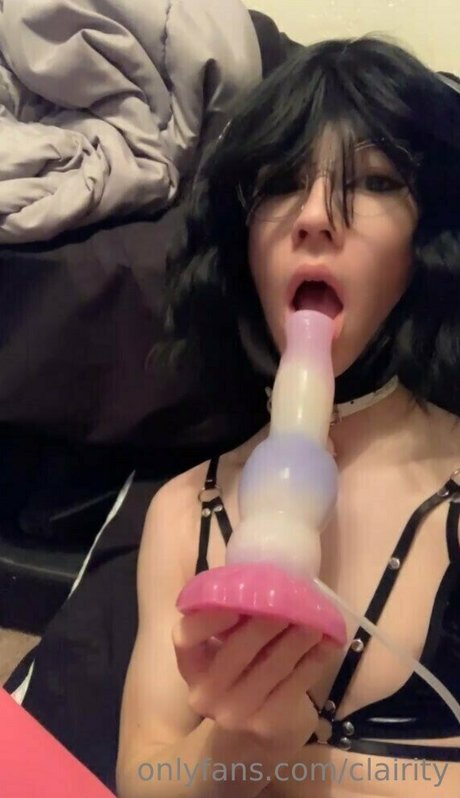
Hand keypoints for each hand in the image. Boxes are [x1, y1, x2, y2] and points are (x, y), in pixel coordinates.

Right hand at [173, 609, 338, 757]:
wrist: (257, 729)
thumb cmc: (241, 669)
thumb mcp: (225, 647)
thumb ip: (232, 618)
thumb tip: (261, 580)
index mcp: (191, 664)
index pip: (186, 639)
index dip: (207, 620)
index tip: (234, 604)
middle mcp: (205, 692)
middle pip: (235, 653)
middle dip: (264, 625)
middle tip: (288, 602)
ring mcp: (235, 713)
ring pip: (270, 669)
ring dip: (295, 640)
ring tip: (313, 619)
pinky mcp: (266, 724)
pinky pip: (294, 687)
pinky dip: (313, 662)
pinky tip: (327, 644)